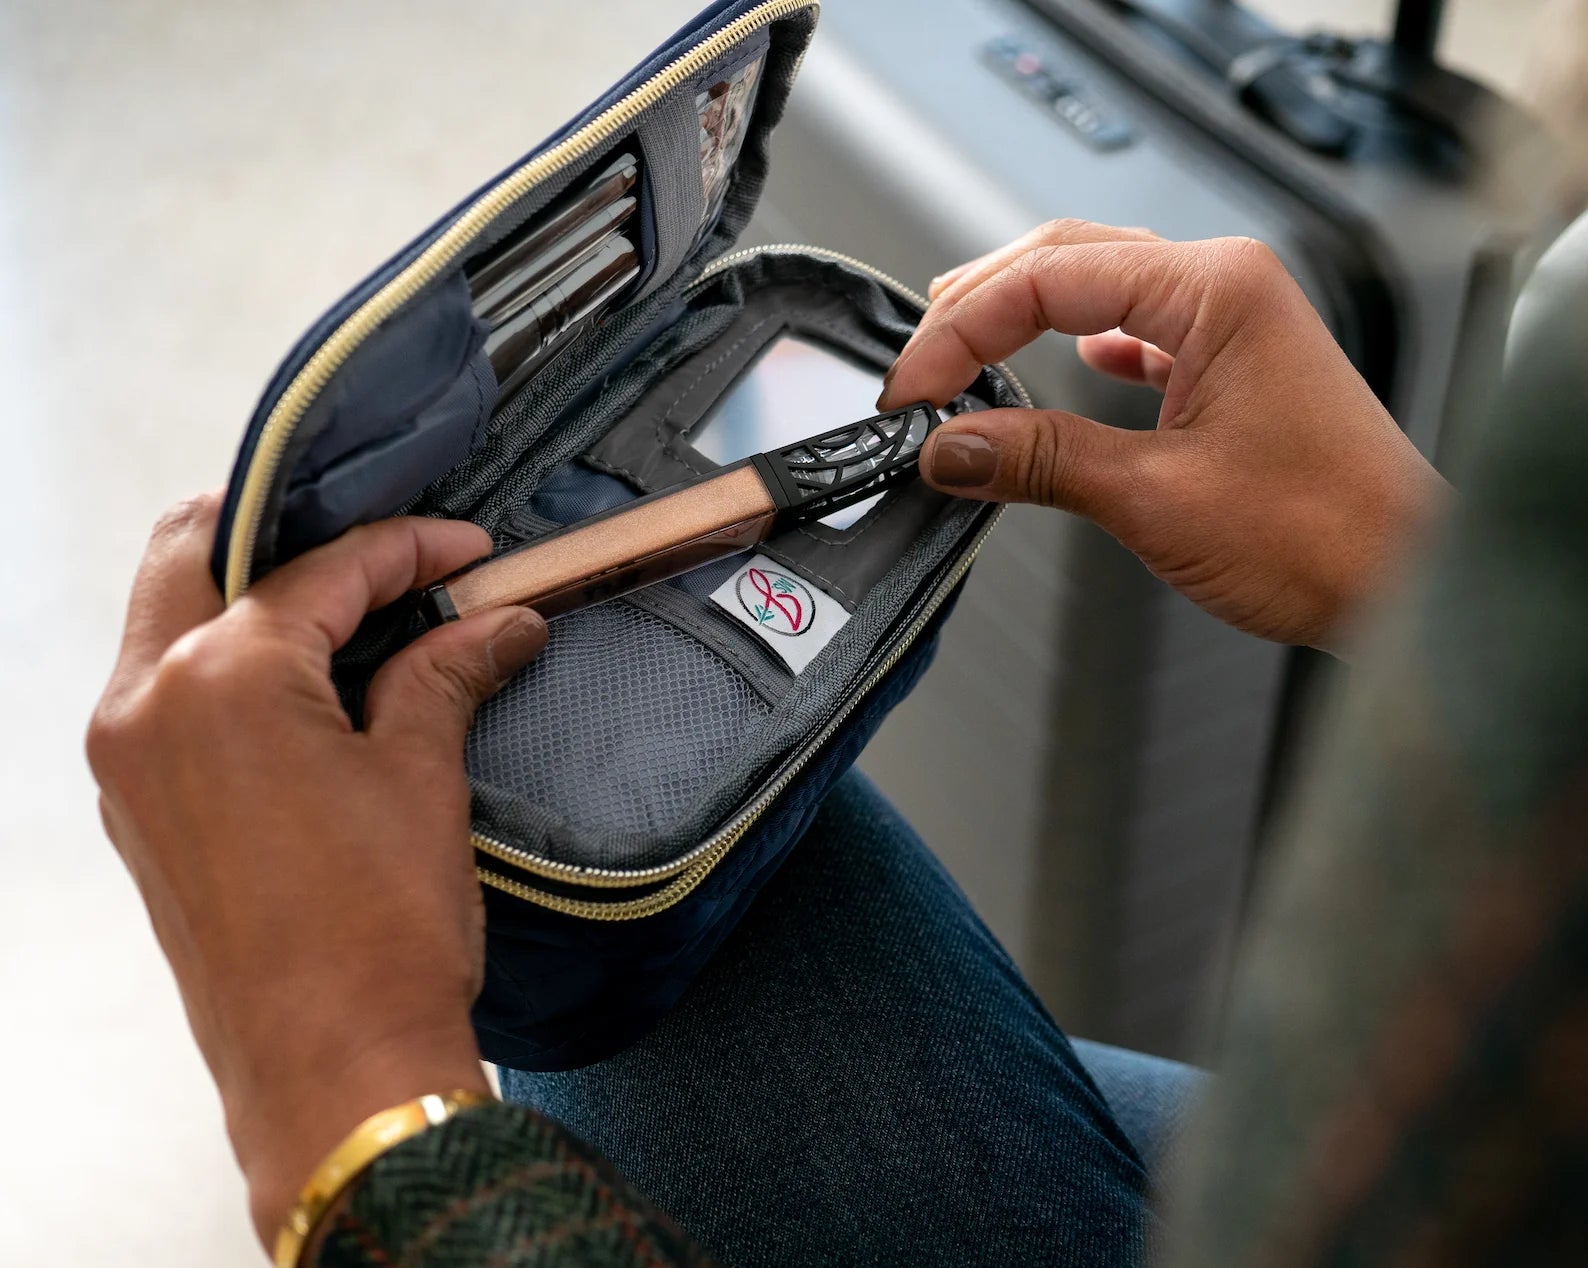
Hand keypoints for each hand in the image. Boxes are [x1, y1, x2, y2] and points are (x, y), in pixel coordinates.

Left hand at [86, 494, 546, 1242]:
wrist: (335, 1073)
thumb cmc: (379, 933)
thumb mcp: (421, 777)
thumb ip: (445, 674)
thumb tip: (497, 622)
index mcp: (218, 681)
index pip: (317, 570)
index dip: (405, 548)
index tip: (467, 551)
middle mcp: (145, 705)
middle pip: (195, 555)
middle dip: (290, 531)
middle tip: (378, 546)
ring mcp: (127, 761)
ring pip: (169, 619)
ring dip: (252, 594)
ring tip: (352, 605)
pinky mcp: (137, 809)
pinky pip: (168, 691)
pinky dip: (229, 660)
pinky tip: (311, 677)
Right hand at [880, 220, 1449, 652]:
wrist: (1405, 582)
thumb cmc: (1324, 536)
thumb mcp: (1154, 498)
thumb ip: (1038, 462)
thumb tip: (949, 447)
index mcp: (1215, 290)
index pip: (1048, 280)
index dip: (962, 331)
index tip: (914, 389)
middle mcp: (1227, 288)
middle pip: (1066, 261)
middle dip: (979, 307)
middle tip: (918, 368)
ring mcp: (1235, 323)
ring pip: (1099, 288)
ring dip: (1024, 316)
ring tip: (961, 348)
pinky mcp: (1235, 365)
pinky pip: (1140, 329)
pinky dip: (1081, 343)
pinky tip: (1061, 365)